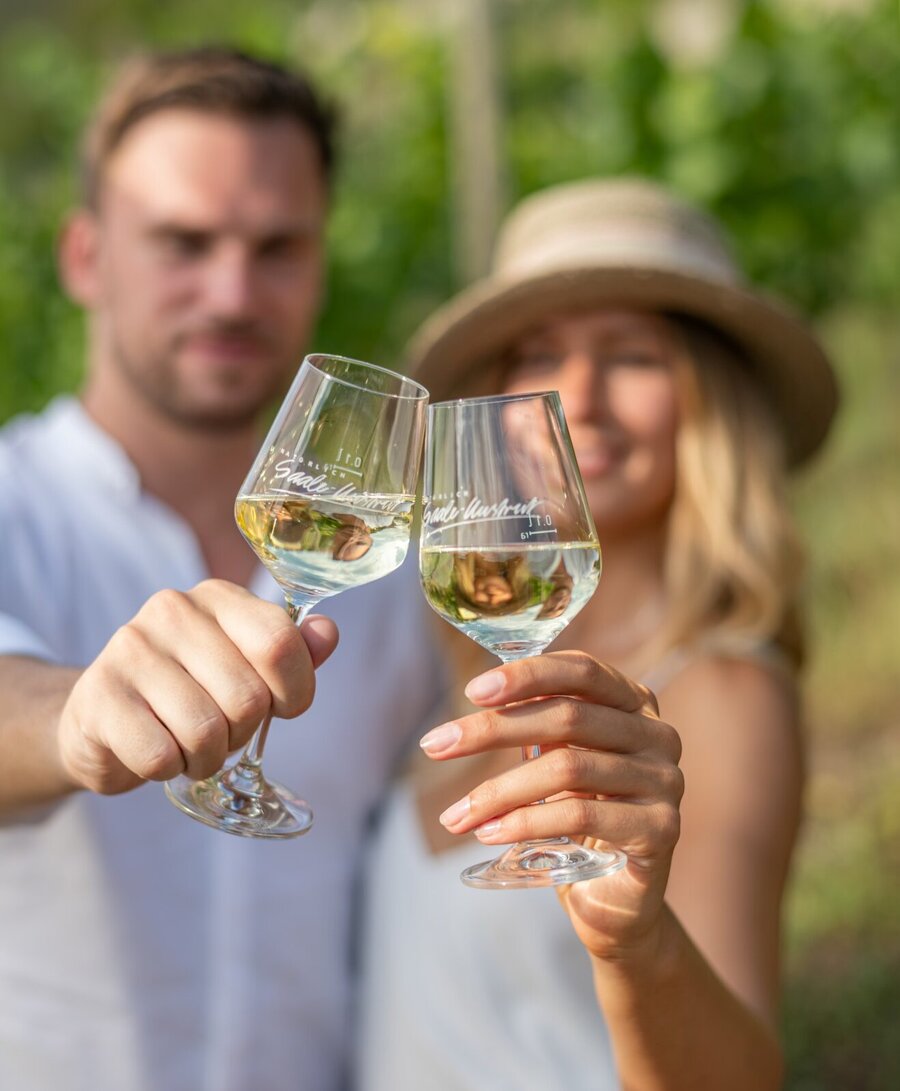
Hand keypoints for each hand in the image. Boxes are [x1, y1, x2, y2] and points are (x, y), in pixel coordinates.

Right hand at [57, 579, 338, 794]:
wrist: (103, 717)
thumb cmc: (190, 691)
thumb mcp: (246, 667)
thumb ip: (291, 652)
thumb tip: (327, 633)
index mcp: (218, 598)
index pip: (280, 643)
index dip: (294, 691)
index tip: (279, 706)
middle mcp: (172, 611)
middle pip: (247, 698)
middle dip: (243, 733)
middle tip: (221, 730)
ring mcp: (129, 650)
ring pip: (205, 732)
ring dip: (206, 757)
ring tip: (188, 744)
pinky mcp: (98, 698)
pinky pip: (161, 756)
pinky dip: (168, 769)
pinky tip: (156, 750)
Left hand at [419, 650, 682, 960]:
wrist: (616, 900)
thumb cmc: (578, 816)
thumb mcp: (556, 759)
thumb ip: (533, 724)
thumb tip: (474, 703)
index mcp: (634, 701)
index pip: (581, 671)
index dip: (526, 676)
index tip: (472, 691)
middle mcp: (658, 733)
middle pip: (567, 716)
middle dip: (492, 729)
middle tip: (434, 746)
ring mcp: (666, 780)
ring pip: (568, 767)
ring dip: (499, 790)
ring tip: (455, 815)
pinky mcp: (661, 828)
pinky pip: (582, 813)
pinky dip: (526, 822)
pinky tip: (489, 833)